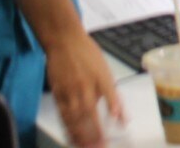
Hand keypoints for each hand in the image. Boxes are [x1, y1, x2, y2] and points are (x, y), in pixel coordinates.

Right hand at [47, 29, 125, 147]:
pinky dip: (67, 129)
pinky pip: (62, 116)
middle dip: (90, 138)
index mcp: (95, 85)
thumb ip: (114, 98)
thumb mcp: (106, 73)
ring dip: (78, 137)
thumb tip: (122, 118)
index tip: (109, 141)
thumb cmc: (88, 56)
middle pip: (85, 121)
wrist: (65, 41)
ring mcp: (66, 94)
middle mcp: (80, 92)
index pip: (101, 113)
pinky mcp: (56, 95)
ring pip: (72, 121)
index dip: (104, 129)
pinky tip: (71, 138)